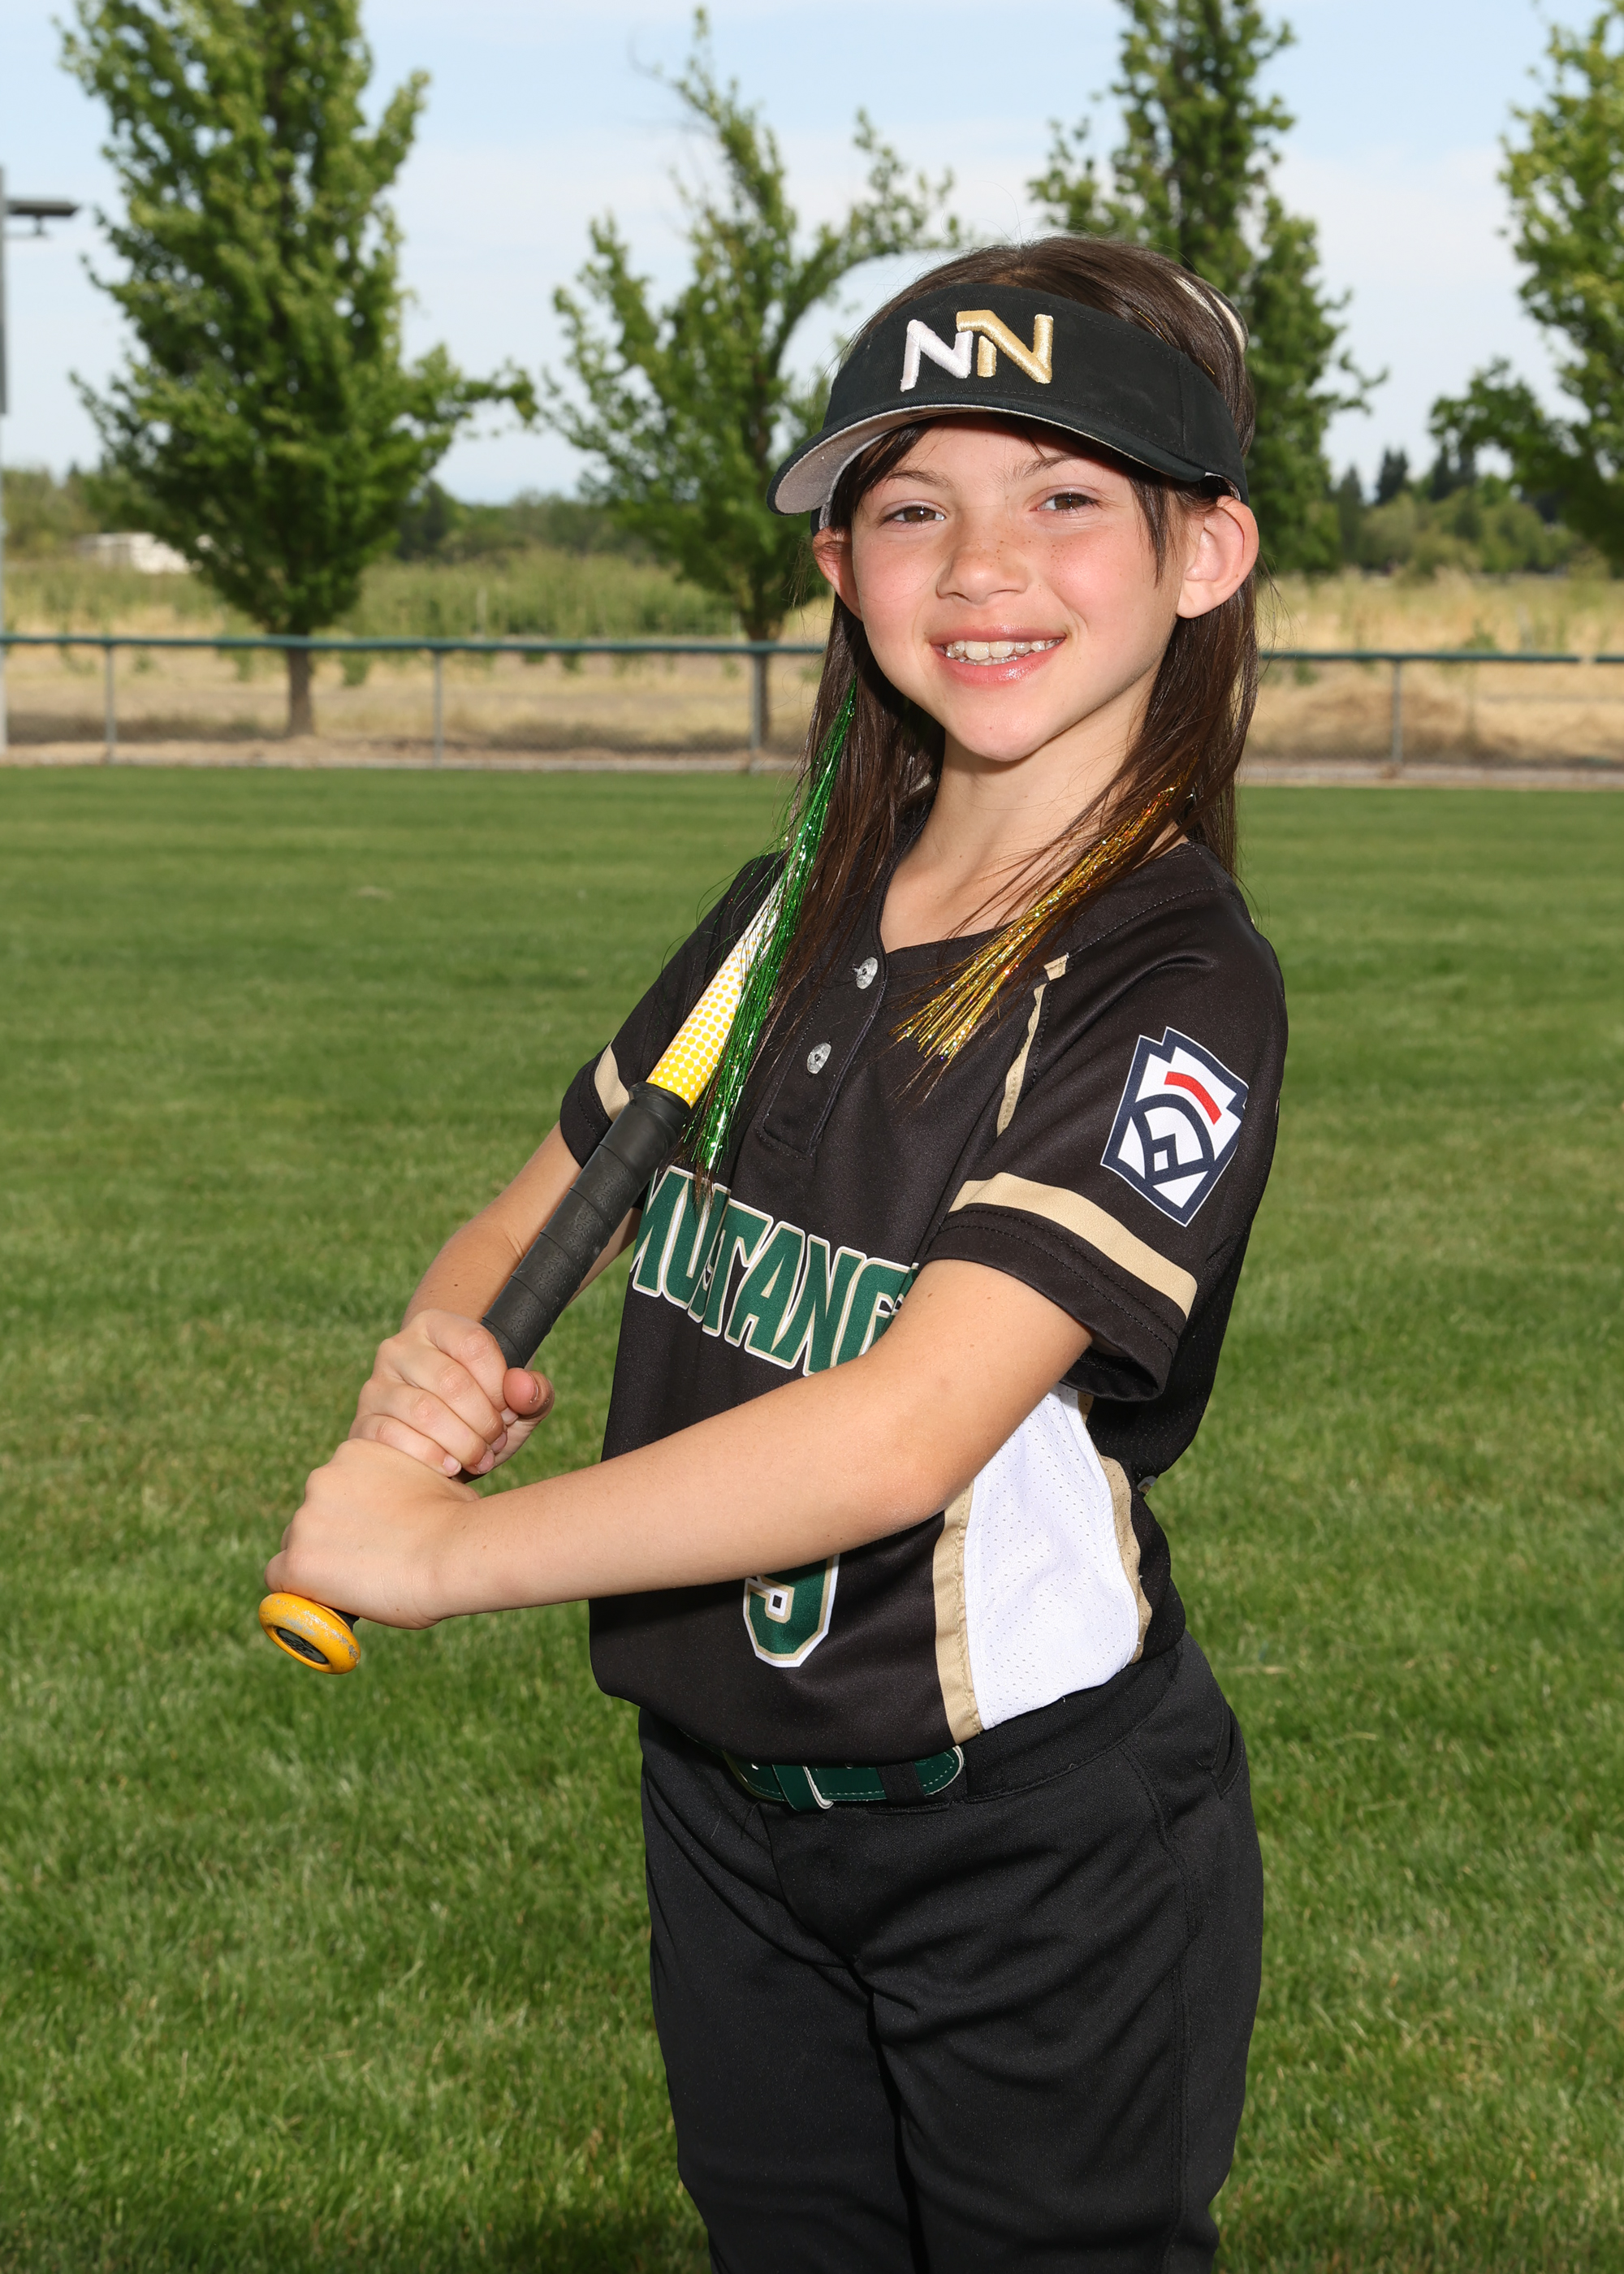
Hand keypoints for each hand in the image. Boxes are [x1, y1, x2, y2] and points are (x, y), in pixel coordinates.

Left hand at [266, 1439, 478, 1627]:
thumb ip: (404, 1489)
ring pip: (296, 1548)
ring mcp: (306, 1519)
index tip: (369, 1537)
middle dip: (331, 1540)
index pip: (334, 1489)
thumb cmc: (458, 1522)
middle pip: (311, 1518)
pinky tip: (326, 1601)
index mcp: (354, 1452)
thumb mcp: (432, 1482)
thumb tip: (408, 1511)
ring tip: (357, 1585)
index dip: (350, 1518)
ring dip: (319, 1565)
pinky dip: (299, 1592)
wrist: (454, 1549)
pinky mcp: (298, 1560)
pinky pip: (280, 1580)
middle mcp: (321, 1478)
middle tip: (365, 1565)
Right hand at [349, 1309, 552, 1476]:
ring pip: (424, 1412)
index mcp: (436, 1326)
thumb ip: (535, 1392)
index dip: (499, 1385)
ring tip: (478, 1457)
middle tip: (495, 1442)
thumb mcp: (516, 1402)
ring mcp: (376, 1385)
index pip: (474, 1345)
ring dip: (461, 1443)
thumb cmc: (480, 1412)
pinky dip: (429, 1457)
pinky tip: (450, 1467)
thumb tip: (522, 1388)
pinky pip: (393, 1438)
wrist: (436, 1438)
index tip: (508, 1411)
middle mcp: (399, 1348)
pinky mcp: (362, 1422)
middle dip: (483, 1421)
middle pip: (451, 1381)